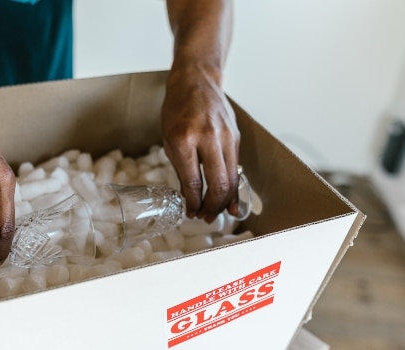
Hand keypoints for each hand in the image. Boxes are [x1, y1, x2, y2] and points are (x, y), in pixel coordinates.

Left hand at [161, 65, 240, 222]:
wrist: (196, 81)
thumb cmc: (177, 109)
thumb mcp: (168, 138)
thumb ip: (180, 168)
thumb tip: (189, 197)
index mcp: (184, 139)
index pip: (193, 181)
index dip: (193, 202)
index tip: (191, 213)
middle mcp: (208, 138)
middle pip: (218, 183)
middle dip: (212, 206)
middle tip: (206, 218)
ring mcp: (225, 137)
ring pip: (232, 178)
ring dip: (225, 200)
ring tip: (217, 213)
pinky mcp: (235, 136)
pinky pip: (236, 167)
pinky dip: (233, 186)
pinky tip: (230, 199)